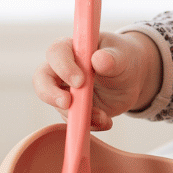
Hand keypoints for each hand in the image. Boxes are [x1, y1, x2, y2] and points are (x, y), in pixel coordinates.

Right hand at [33, 30, 162, 130]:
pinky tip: (105, 121)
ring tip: (103, 117)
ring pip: (57, 104)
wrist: (131, 79)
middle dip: (50, 93)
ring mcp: (65, 90)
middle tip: (67, 104)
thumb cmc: (123, 59)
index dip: (63, 67)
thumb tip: (99, 59)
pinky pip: (73, 120)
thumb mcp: (123, 56)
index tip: (80, 81)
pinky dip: (88, 124)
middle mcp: (62, 69)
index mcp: (72, 48)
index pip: (56, 52)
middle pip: (41, 79)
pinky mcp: (72, 108)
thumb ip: (112, 58)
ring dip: (77, 114)